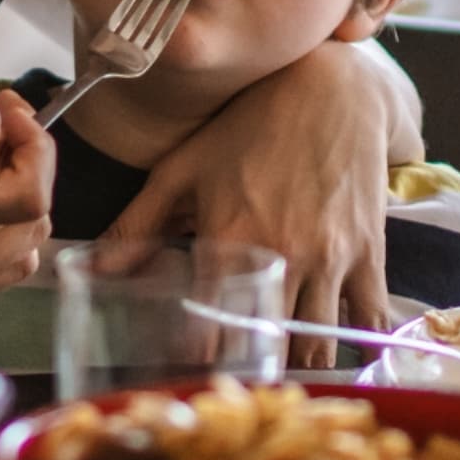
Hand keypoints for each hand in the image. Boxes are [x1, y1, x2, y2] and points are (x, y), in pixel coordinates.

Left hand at [103, 46, 395, 365]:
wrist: (329, 89)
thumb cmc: (247, 127)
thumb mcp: (182, 170)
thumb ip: (135, 225)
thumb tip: (88, 267)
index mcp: (230, 240)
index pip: (212, 334)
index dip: (199, 361)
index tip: (191, 367)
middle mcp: (283, 256)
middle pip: (269, 350)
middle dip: (252, 368)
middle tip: (238, 370)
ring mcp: (331, 257)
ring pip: (319, 347)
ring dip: (299, 361)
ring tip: (281, 359)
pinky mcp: (369, 252)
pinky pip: (370, 321)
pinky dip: (358, 343)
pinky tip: (337, 343)